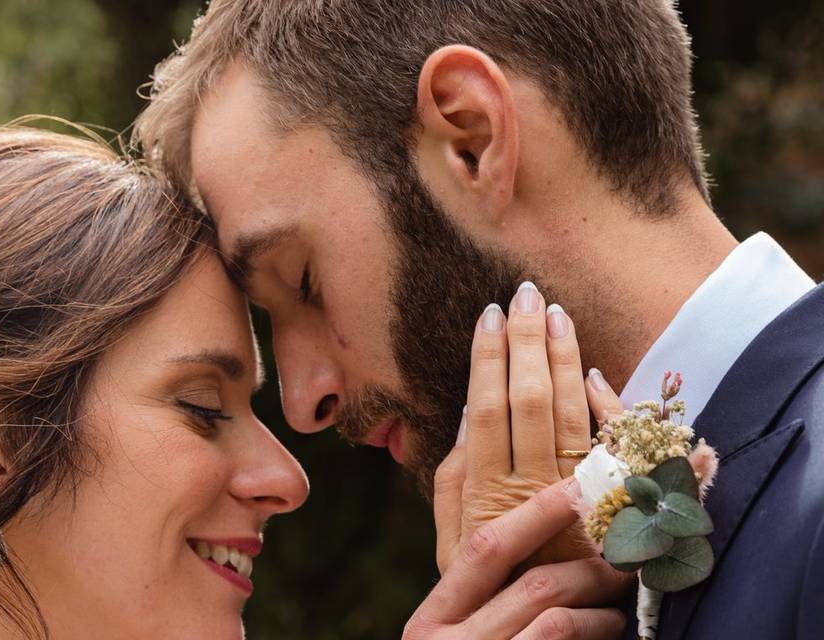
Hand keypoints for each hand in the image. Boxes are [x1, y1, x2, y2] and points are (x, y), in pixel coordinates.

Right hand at [405, 480, 630, 639]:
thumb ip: (470, 589)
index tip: (579, 488)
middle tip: (626, 551)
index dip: (535, 514)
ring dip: (603, 606)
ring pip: (562, 621)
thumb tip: (504, 506)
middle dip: (590, 564)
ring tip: (618, 602)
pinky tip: (611, 632)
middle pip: (536, 585)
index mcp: (429, 624)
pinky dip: (599, 637)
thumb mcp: (446, 636)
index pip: (485, 550)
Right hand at [434, 284, 620, 572]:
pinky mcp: (611, 509)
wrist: (540, 632)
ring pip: (572, 413)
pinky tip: (596, 374)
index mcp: (488, 493)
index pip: (487, 407)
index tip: (491, 314)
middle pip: (529, 399)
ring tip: (557, 314)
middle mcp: (532, 489)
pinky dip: (608, 410)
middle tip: (527, 293)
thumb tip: (468, 416)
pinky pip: (616, 450)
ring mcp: (577, 498)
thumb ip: (454, 484)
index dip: (488, 357)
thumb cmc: (491, 584)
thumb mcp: (452, 543)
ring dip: (564, 359)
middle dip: (528, 341)